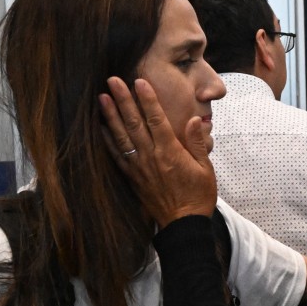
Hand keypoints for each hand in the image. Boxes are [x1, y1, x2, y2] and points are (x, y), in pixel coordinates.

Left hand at [99, 76, 216, 227]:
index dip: (147, 99)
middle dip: (123, 99)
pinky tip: (100, 128)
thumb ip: (198, 143)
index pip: (157, 119)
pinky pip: (117, 157)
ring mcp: (140, 167)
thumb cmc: (199, 196)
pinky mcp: (133, 178)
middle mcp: (152, 157)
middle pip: (134, 123)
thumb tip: (195, 119)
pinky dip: (108, 141)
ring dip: (111, 116)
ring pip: (122, 137)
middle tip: (112, 80)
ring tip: (101, 97)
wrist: (184, 225)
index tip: (139, 81)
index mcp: (171, 152)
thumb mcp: (206, 168)